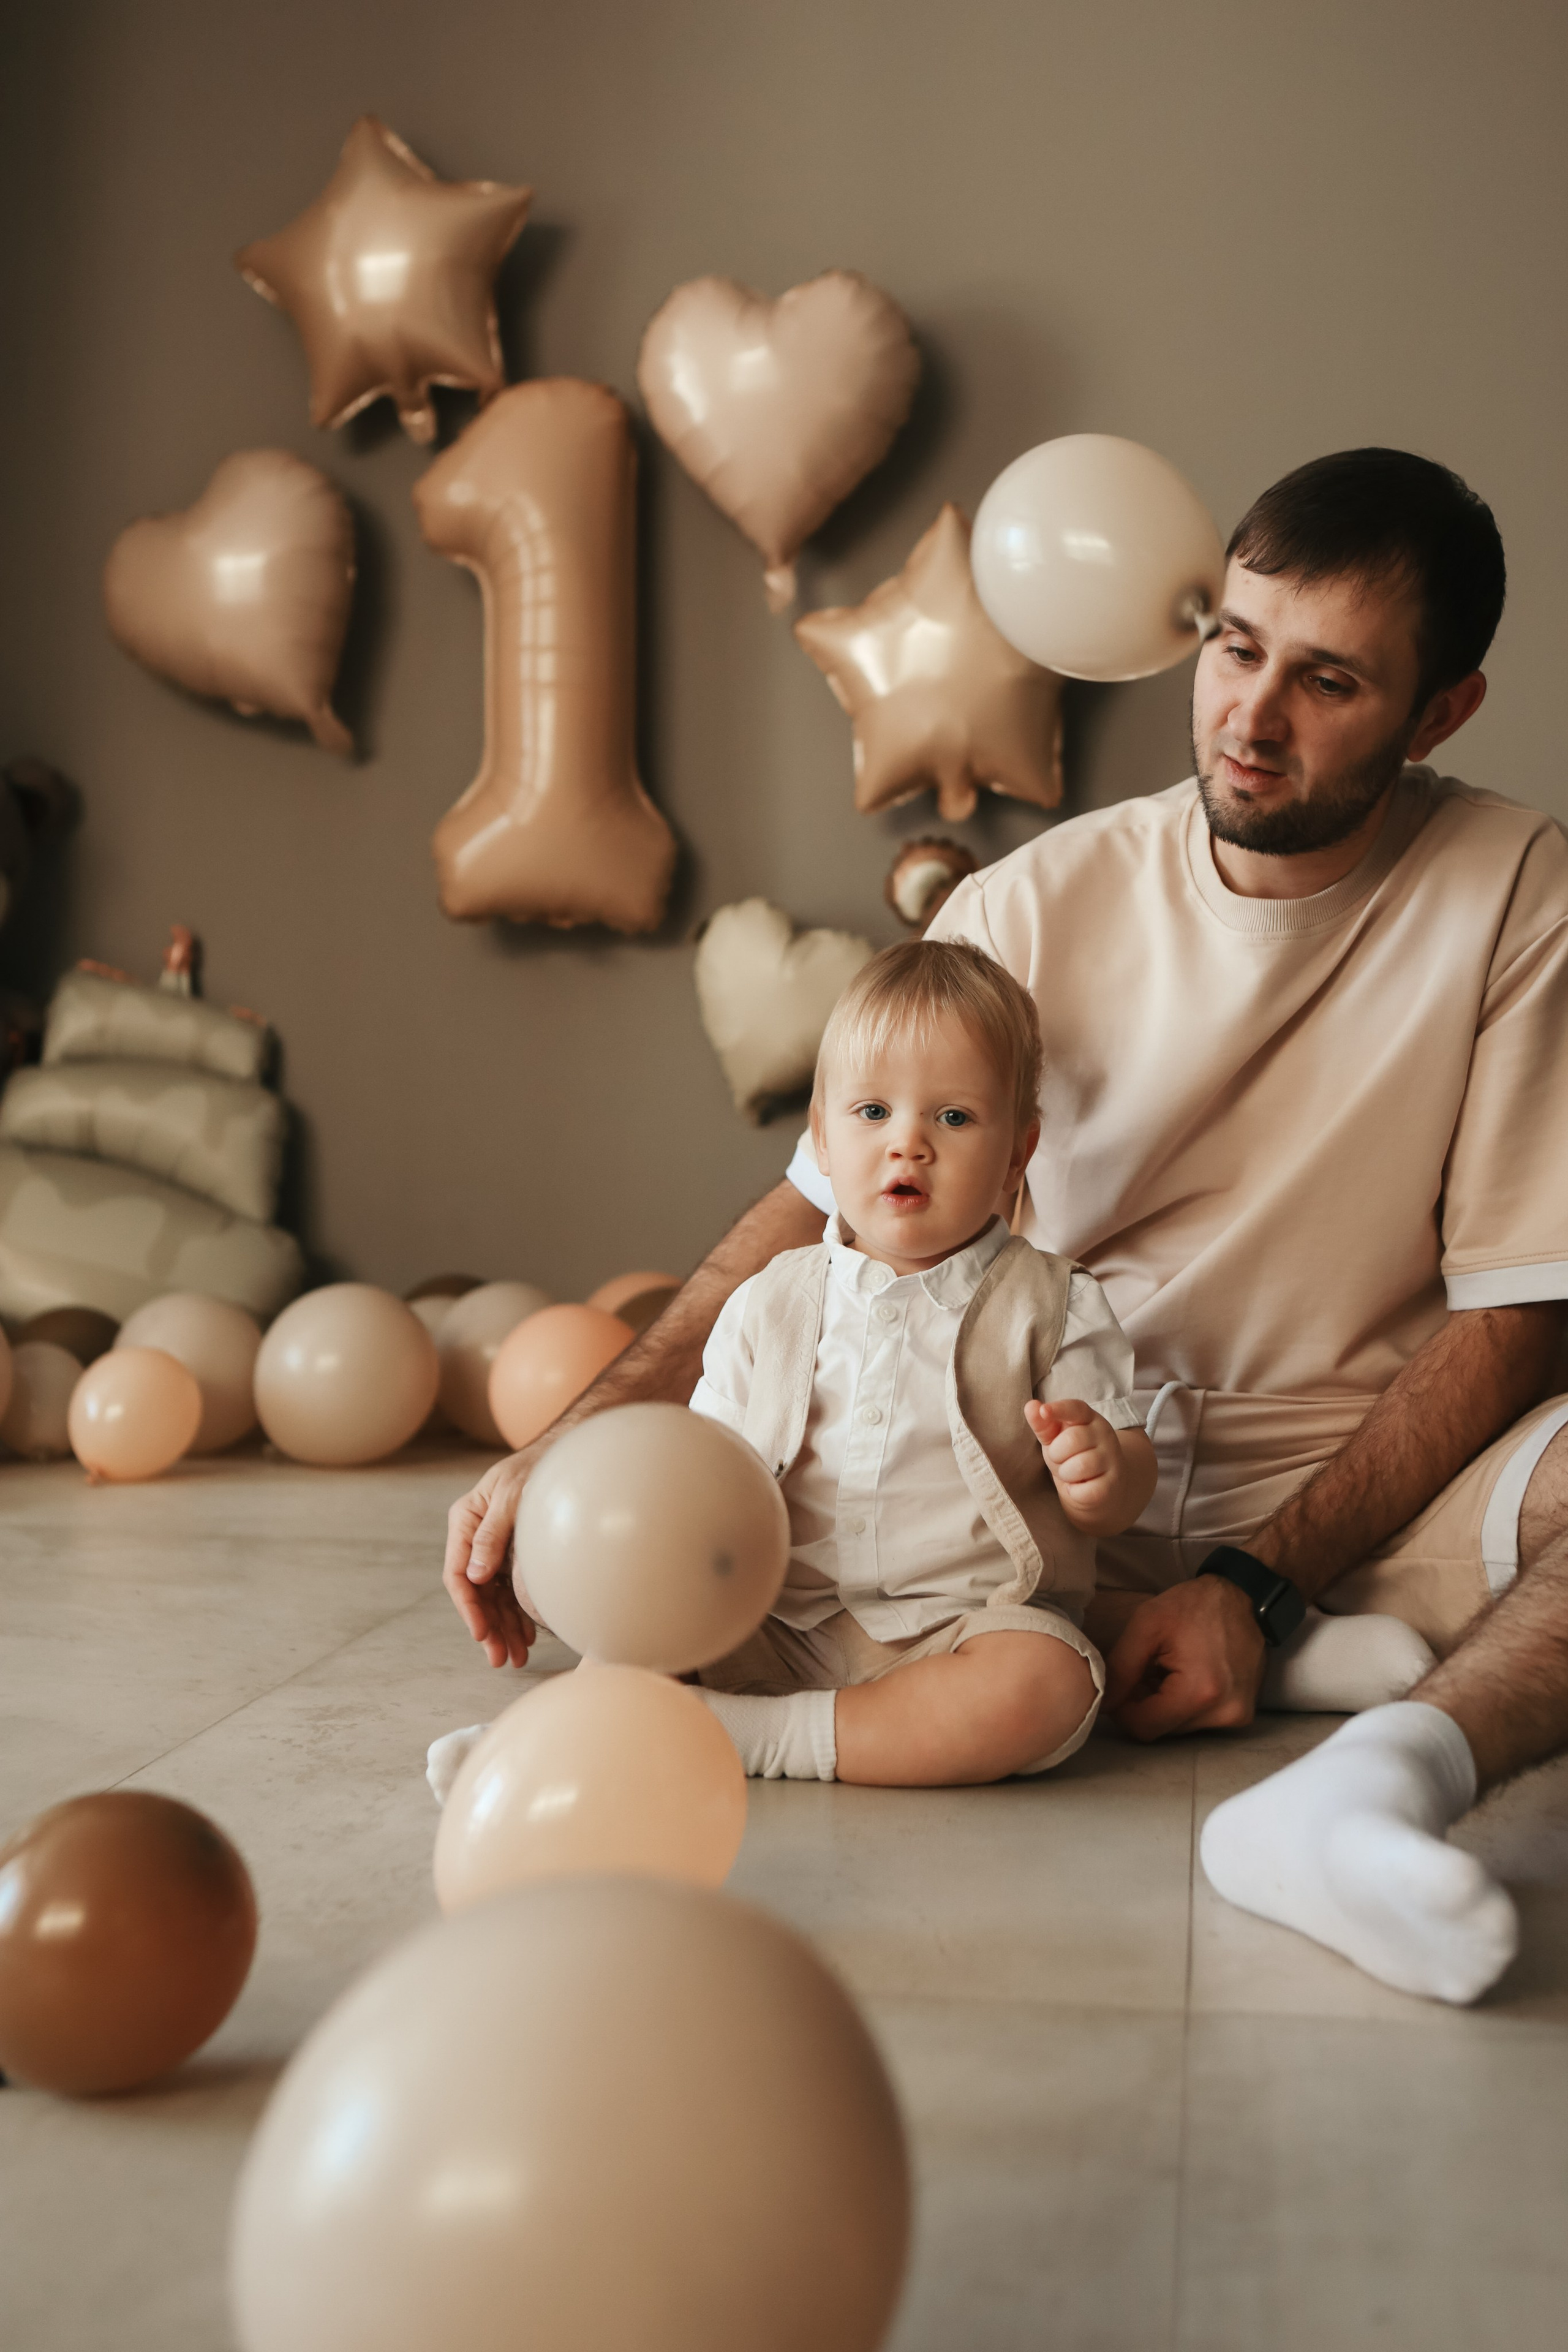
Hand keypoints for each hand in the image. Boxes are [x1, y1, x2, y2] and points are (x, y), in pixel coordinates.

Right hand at [442, 1450, 539, 1668]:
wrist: (562, 1454)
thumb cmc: (534, 1469)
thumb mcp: (511, 1497)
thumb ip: (492, 1534)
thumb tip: (476, 1577)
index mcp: (465, 1521)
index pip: (458, 1573)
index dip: (468, 1608)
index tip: (481, 1634)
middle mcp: (474, 1538)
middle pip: (475, 1592)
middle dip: (487, 1628)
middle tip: (501, 1659)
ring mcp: (492, 1548)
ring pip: (492, 1597)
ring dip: (501, 1628)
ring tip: (515, 1657)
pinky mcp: (510, 1554)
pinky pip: (508, 1591)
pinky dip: (515, 1614)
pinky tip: (525, 1635)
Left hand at [1025, 1398, 1125, 1530]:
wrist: (1100, 1482)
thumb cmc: (1073, 1454)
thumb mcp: (1055, 1437)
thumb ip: (1043, 1423)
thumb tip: (1031, 1406)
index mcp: (1088, 1418)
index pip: (1075, 1408)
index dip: (1059, 1409)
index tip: (1044, 1411)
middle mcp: (1105, 1434)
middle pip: (1071, 1440)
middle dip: (1057, 1454)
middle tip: (1062, 1459)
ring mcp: (1112, 1459)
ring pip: (1080, 1466)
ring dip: (1066, 1474)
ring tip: (1071, 1473)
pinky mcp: (1113, 1483)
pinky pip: (1085, 1490)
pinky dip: (1075, 1492)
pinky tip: (1080, 1487)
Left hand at [1103, 1576, 1266, 1740]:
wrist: (1244, 1596)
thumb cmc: (1194, 1605)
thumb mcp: (1146, 1626)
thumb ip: (1120, 1668)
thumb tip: (1103, 1704)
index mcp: (1199, 1692)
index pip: (1144, 1727)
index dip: (1123, 1709)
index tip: (1122, 1683)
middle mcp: (1223, 1714)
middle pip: (1162, 1729)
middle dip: (1145, 1704)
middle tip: (1146, 1670)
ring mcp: (1237, 1716)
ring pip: (1179, 1728)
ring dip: (1165, 1705)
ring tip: (1167, 1669)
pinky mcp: (1243, 1714)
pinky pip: (1199, 1721)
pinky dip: (1185, 1704)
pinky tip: (1186, 1675)